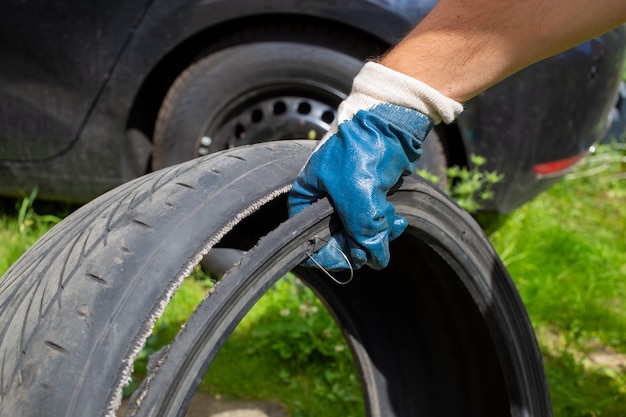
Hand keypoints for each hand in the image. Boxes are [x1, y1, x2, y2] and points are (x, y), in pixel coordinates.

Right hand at [288, 62, 461, 270]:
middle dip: (360, 243)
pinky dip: (385, 225)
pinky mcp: (366, 195)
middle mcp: (322, 200)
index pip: (308, 241)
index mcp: (306, 197)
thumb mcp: (358, 197)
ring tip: (390, 222)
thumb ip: (363, 233)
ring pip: (358, 234)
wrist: (391, 118)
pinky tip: (396, 218)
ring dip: (377, 234)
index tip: (352, 258)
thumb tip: (374, 258)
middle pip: (336, 241)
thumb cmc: (363, 149)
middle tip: (377, 240)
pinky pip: (373, 223)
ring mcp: (345, 197)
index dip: (329, 255)